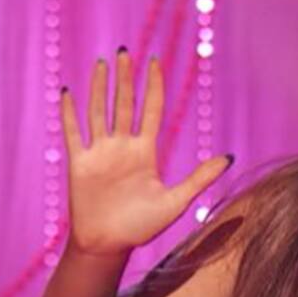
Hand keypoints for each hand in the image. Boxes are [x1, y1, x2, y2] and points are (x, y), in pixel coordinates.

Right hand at [60, 49, 232, 255]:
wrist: (109, 245)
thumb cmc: (142, 226)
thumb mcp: (177, 200)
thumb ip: (200, 178)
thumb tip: (229, 158)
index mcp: (145, 152)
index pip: (151, 110)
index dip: (153, 86)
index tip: (154, 62)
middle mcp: (122, 147)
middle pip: (124, 104)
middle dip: (126, 78)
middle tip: (126, 51)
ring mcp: (100, 153)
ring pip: (99, 111)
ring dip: (100, 87)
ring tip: (102, 63)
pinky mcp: (79, 163)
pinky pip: (74, 132)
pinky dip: (70, 113)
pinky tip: (68, 92)